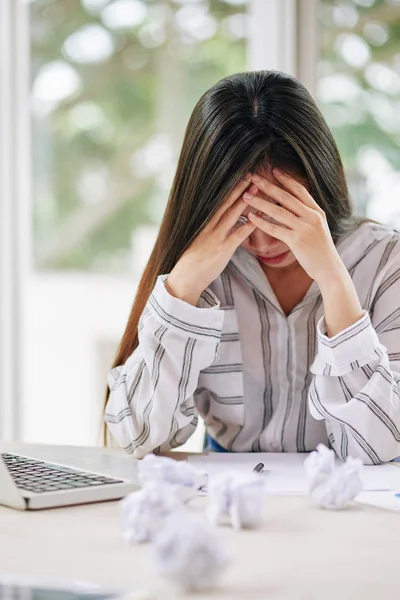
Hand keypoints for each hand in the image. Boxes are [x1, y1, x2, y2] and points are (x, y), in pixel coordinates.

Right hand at [166, 177, 256, 305]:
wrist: (186, 279)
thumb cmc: (192, 263)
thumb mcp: (197, 242)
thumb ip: (208, 232)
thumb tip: (217, 225)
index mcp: (203, 225)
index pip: (218, 203)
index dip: (229, 190)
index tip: (238, 178)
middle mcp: (209, 228)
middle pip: (226, 204)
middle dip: (239, 189)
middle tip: (250, 175)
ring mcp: (217, 238)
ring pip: (232, 214)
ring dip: (246, 200)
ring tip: (257, 189)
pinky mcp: (223, 249)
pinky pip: (238, 234)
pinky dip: (248, 225)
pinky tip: (257, 217)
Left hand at [243, 170, 344, 284]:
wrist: (329, 268)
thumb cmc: (321, 250)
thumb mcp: (318, 228)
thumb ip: (307, 216)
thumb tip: (294, 206)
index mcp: (317, 211)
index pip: (300, 190)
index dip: (286, 179)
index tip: (273, 170)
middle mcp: (311, 217)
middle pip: (286, 197)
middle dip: (268, 185)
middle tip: (253, 176)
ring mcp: (304, 228)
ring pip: (278, 211)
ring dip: (260, 202)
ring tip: (246, 196)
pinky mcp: (297, 241)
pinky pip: (276, 229)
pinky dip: (262, 223)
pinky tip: (251, 217)